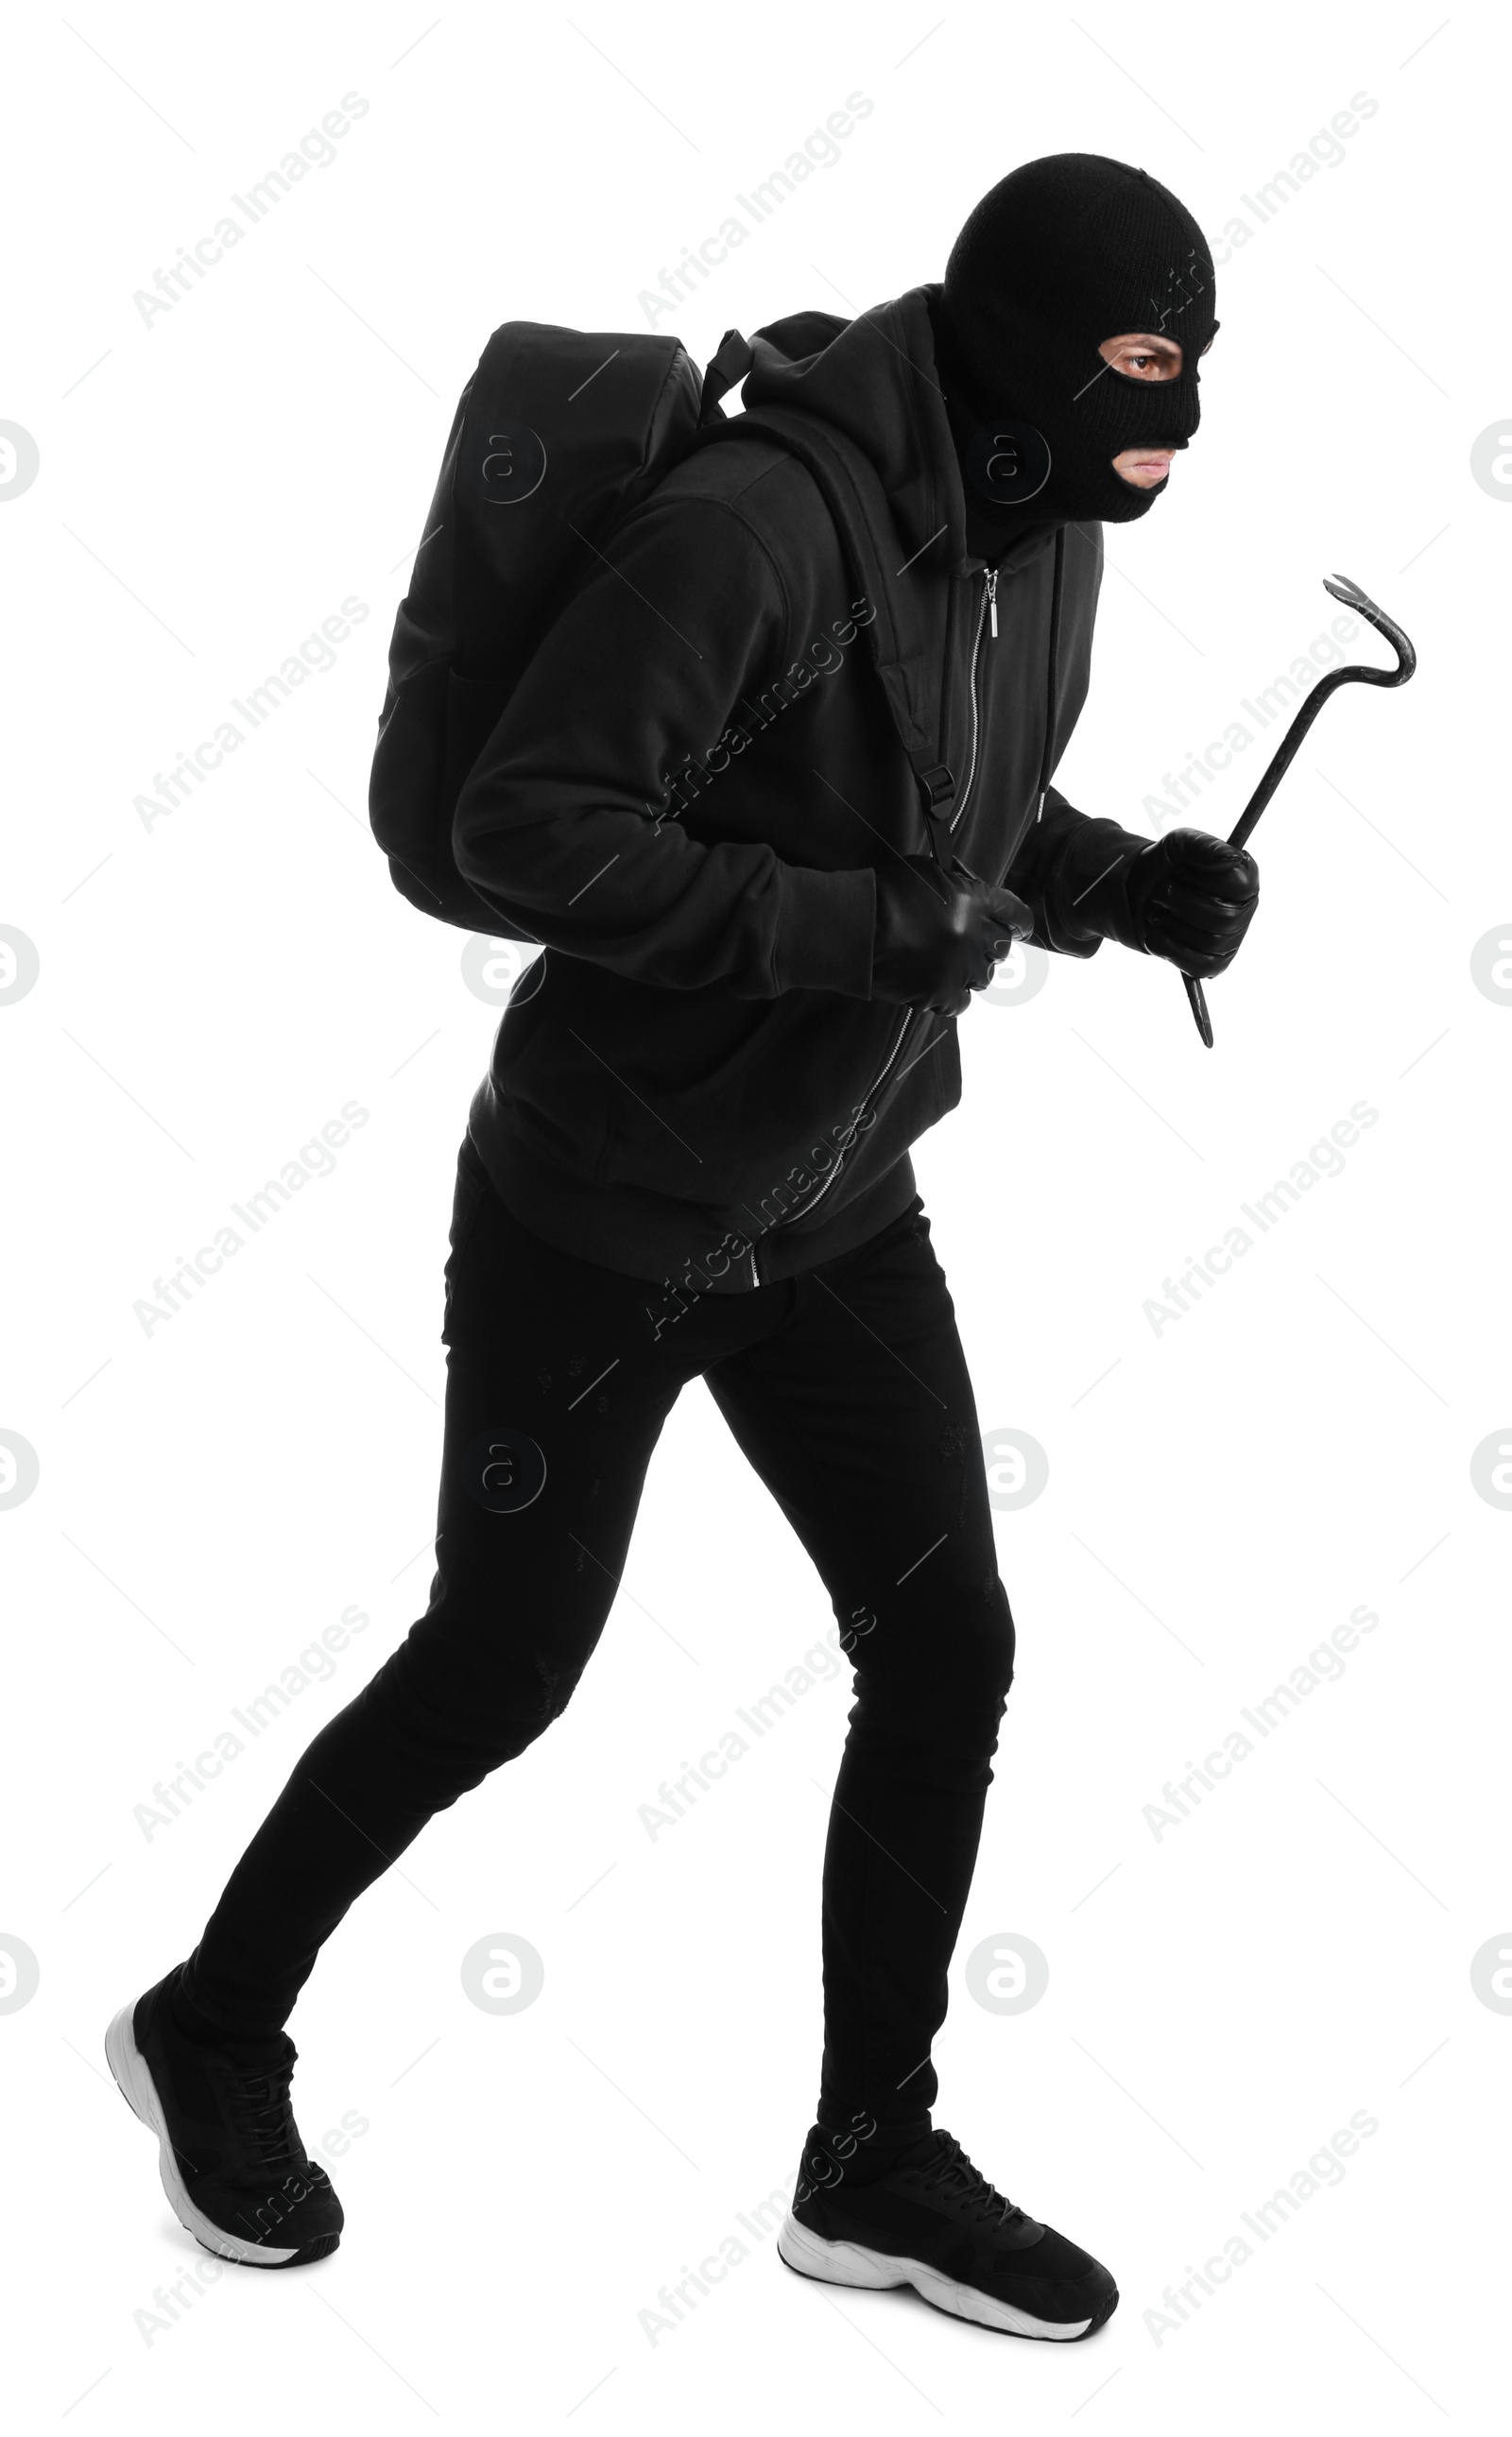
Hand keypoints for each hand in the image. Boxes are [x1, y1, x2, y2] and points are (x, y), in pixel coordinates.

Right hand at [871, 854, 1033, 1015]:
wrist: (857, 928)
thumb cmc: (885, 894)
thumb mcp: (927, 871)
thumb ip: (955, 883)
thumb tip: (966, 891)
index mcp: (975, 901)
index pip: (1017, 914)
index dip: (1019, 923)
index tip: (1018, 929)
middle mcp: (975, 936)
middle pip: (1002, 948)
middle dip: (989, 946)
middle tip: (970, 945)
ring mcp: (960, 967)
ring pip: (984, 977)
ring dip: (971, 971)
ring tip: (948, 965)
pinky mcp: (942, 994)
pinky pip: (961, 1003)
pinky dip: (952, 997)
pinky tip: (937, 987)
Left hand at [1128, 828, 1258, 978]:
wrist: (1134, 893)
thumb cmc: (1165, 867)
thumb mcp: (1177, 845)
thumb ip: (1202, 845)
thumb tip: (1232, 858)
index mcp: (1245, 879)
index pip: (1241, 886)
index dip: (1205, 880)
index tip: (1181, 870)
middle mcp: (1244, 910)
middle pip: (1225, 919)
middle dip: (1182, 904)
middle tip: (1161, 891)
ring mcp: (1231, 940)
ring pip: (1210, 943)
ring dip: (1172, 924)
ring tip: (1158, 909)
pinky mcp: (1213, 964)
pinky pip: (1199, 965)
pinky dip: (1169, 948)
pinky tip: (1158, 931)